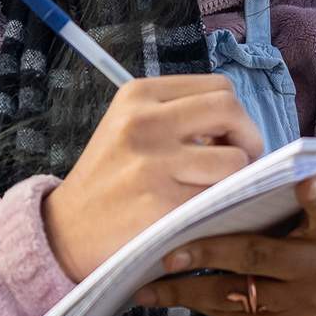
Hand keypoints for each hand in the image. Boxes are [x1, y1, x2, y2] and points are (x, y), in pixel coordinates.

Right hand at [41, 74, 264, 280]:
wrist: (67, 229)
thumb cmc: (109, 179)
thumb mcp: (129, 128)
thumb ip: (176, 117)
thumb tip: (238, 129)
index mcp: (137, 94)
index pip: (218, 86)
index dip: (233, 115)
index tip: (224, 139)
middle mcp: (144, 120)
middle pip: (230, 109)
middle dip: (248, 138)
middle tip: (238, 163)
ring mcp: (153, 162)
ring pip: (235, 159)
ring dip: (237, 179)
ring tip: (215, 190)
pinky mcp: (162, 202)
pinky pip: (220, 197)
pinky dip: (221, 206)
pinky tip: (202, 212)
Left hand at [129, 177, 315, 315]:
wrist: (305, 314)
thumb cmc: (286, 247)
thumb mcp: (293, 226)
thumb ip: (270, 204)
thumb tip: (208, 176)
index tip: (304, 183)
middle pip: (257, 254)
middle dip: (207, 253)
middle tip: (168, 255)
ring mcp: (307, 304)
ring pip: (233, 291)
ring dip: (184, 287)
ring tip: (146, 286)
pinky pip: (227, 314)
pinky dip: (190, 302)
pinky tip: (159, 297)